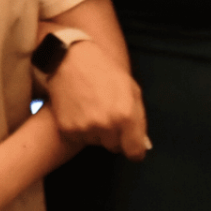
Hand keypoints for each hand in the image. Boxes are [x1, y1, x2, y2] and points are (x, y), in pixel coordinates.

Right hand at [46, 39, 149, 159]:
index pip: (135, 152)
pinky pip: (78, 138)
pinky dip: (79, 129)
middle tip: (107, 115)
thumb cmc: (105, 71)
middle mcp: (106, 125)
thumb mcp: (131, 89)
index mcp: (126, 115)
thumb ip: (138, 117)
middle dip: (114, 136)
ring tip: (91, 109)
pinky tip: (78, 110)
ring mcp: (85, 128)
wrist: (70, 59)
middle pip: (114, 147)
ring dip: (96, 132)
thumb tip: (142, 143)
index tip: (131, 145)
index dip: (134, 149)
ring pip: (96, 142)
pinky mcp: (67, 129)